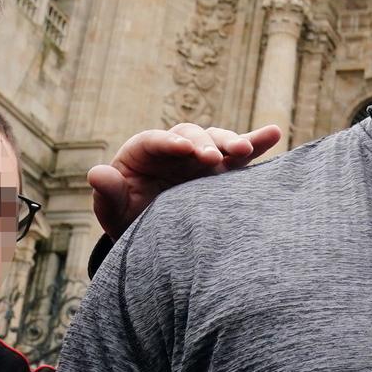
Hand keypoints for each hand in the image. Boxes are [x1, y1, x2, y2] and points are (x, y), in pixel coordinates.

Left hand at [88, 122, 280, 237]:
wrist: (155, 238)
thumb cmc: (130, 220)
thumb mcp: (115, 211)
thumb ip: (108, 194)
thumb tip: (96, 173)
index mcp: (144, 152)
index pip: (156, 140)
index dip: (170, 142)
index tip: (183, 149)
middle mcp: (176, 147)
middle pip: (191, 135)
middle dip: (204, 144)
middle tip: (213, 159)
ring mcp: (201, 156)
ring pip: (218, 140)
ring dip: (232, 142)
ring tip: (244, 151)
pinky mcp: (223, 169)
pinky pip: (242, 153)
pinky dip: (258, 142)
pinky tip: (274, 133)